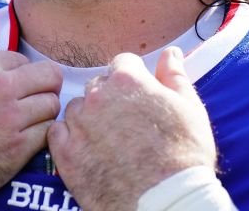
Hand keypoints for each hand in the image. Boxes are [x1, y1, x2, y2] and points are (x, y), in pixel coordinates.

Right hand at [0, 30, 62, 209]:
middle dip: (44, 85)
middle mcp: (1, 88)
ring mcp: (11, 120)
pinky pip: (46, 135)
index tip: (12, 86)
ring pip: (51, 106)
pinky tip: (23, 140)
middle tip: (33, 98)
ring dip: (43, 112)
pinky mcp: (15, 151)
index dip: (18, 73)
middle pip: (49, 77)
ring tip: (28, 121)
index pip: (23, 59)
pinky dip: (39, 137)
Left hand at [47, 47, 217, 210]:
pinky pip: (57, 133)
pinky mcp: (66, 154)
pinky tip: (88, 151)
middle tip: (127, 124)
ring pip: (77, 109)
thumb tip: (171, 54)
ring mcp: (79, 126)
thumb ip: (175, 77)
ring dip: (89, 118)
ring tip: (109, 141)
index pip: (122, 64)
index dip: (133, 81)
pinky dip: (69, 139)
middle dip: (111, 99)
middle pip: (98, 86)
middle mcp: (98, 97)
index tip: (139, 98)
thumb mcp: (190, 110)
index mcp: (128, 81)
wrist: (165, 203)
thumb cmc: (184, 158)